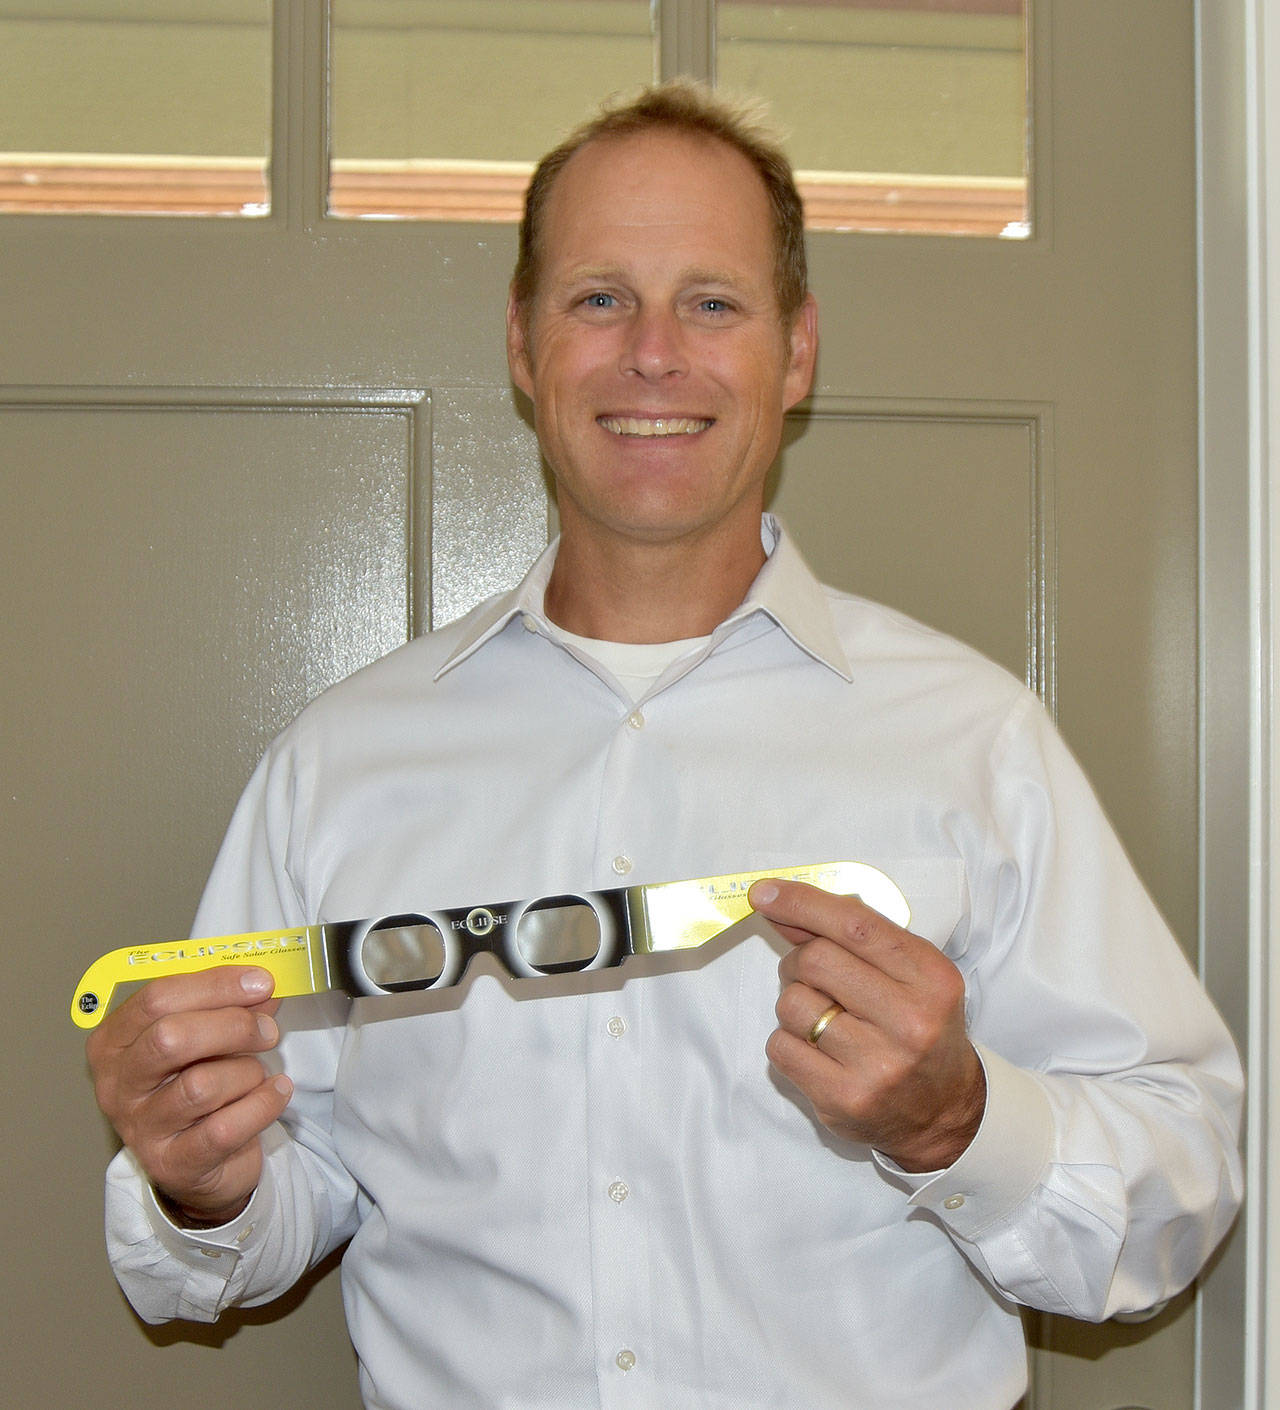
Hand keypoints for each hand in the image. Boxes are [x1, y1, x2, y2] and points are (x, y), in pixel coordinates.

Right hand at [86, 966, 292, 1224]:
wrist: (200, 1160)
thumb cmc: (197, 1082)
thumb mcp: (205, 1038)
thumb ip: (230, 1007)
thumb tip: (262, 987)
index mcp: (115, 1041)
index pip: (157, 999)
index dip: (215, 985)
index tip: (260, 982)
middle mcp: (117, 1085)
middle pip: (169, 1037)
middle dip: (232, 1026)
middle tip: (267, 1030)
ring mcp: (140, 1128)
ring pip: (200, 1086)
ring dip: (247, 1072)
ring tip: (258, 1074)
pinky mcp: (172, 1164)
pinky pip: (225, 1129)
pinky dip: (262, 1104)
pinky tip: (276, 1092)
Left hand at [750, 878, 984, 1171]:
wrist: (947, 1112)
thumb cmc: (920, 1030)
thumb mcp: (908, 975)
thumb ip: (852, 939)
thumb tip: (781, 906)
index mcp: (931, 979)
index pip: (855, 925)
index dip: (803, 903)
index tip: (765, 892)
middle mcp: (910, 1021)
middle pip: (815, 960)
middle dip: (798, 961)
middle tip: (809, 976)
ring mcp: (877, 1065)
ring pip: (792, 1004)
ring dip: (793, 1004)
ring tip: (821, 1019)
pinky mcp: (844, 1099)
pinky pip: (781, 1047)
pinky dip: (787, 1041)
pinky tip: (818, 1052)